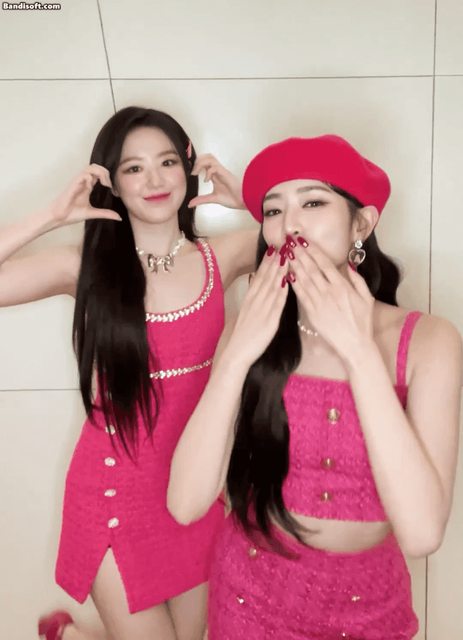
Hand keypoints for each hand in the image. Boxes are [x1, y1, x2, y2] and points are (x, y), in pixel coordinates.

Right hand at [48, 164, 121, 226]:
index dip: (108, 178)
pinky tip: (91, 188)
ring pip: (90, 167)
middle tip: (109, 186)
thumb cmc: (72, 214)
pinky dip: (90, 178)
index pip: (100, 173)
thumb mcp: (93, 213)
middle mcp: (84, 182)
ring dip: (100, 173)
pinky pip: (83, 175)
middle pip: (96, 166)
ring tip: (104, 185)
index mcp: (88, 186)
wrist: (58, 217)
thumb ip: (105, 213)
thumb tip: (119, 217)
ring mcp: (78, 182)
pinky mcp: (72, 185)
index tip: (113, 191)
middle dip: (106, 173)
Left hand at [188, 154, 244, 208]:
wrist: (243, 201)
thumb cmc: (232, 198)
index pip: (204, 163)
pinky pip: (214, 167)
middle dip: (197, 161)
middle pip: (206, 157)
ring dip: (201, 163)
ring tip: (197, 173)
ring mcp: (221, 172)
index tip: (190, 173)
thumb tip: (190, 204)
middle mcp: (218, 171)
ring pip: (210, 158)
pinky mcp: (225, 174)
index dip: (196, 164)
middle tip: (193, 172)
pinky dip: (208, 172)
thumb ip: (201, 200)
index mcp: (215, 175)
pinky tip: (207, 180)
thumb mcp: (212, 199)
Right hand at [223, 247, 287, 367]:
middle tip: (282, 245)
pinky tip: (287, 281)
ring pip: (272, 287)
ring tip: (286, 256)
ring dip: (279, 271)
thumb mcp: (244, 314)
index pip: (258, 277)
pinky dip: (282, 291)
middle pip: (265, 278)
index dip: (266, 262)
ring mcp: (262, 311)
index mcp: (249, 300)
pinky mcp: (269, 322)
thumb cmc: (241, 336)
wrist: (236, 353)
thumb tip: (253, 286)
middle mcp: (255, 302)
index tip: (273, 249)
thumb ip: (250, 301)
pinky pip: (277, 304)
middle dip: (274, 261)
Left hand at [289, 241, 374, 363]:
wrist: (355, 344)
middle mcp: (329, 292)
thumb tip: (348, 265)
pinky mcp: (312, 314)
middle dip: (300, 253)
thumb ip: (357, 280)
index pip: (324, 263)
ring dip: (294, 265)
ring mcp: (319, 303)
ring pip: (303, 280)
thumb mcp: (367, 298)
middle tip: (289, 241)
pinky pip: (301, 296)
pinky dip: (293, 284)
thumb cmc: (362, 322)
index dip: (313, 250)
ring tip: (286, 253)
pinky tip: (287, 274)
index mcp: (342, 286)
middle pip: (311, 268)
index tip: (304, 240)